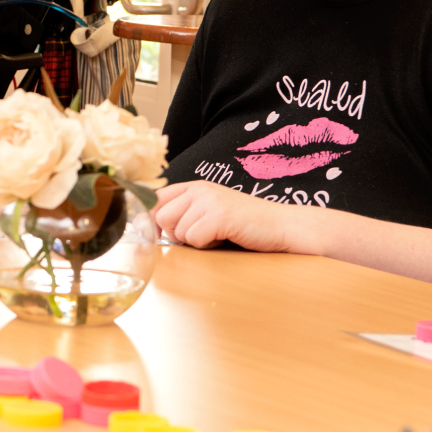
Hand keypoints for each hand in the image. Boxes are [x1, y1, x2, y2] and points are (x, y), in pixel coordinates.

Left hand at [150, 180, 295, 252]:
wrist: (281, 226)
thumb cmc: (244, 224)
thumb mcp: (209, 210)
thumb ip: (184, 213)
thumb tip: (150, 229)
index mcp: (193, 186)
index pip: (155, 199)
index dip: (153, 220)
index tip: (160, 233)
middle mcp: (199, 189)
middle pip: (161, 217)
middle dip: (176, 233)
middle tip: (200, 234)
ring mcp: (209, 201)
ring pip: (177, 230)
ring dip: (194, 241)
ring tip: (216, 234)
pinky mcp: (219, 216)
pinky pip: (193, 239)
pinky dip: (206, 245)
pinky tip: (224, 238)